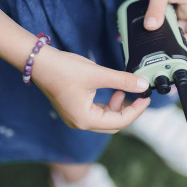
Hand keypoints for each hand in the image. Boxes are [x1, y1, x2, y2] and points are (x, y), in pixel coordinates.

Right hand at [32, 47, 150, 133]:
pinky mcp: (75, 109)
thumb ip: (123, 80)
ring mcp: (76, 117)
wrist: (40, 62)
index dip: (136, 110)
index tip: (146, 98)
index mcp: (85, 119)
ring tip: (123, 91)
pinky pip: (97, 112)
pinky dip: (108, 104)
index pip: (119, 122)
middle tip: (139, 96)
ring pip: (105, 118)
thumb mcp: (98, 74)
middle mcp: (80, 122)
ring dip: (117, 107)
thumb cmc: (64, 69)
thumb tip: (143, 84)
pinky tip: (112, 92)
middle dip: (128, 110)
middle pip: (113, 124)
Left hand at [144, 0, 186, 46]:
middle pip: (184, 35)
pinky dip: (160, 22)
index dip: (184, 43)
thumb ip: (156, 9)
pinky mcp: (174, 6)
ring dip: (164, 30)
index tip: (168, 43)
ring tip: (152, 27)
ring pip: (174, 28)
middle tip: (155, 35)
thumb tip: (150, 28)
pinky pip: (168, 20)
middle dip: (170, 37)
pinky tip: (151, 20)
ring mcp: (182, 9)